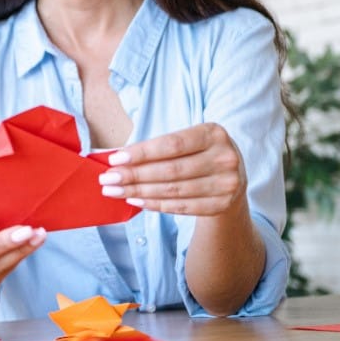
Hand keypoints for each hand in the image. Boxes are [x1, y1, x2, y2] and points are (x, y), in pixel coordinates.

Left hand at [98, 122, 246, 215]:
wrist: (232, 179)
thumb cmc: (199, 154)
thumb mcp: (189, 141)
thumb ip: (159, 147)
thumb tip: (118, 158)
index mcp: (213, 133)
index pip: (172, 145)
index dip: (141, 153)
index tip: (114, 160)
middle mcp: (224, 158)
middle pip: (170, 170)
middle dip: (134, 175)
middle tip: (107, 179)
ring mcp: (226, 184)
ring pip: (174, 190)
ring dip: (139, 192)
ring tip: (116, 191)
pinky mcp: (221, 204)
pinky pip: (181, 207)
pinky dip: (155, 205)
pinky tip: (135, 200)